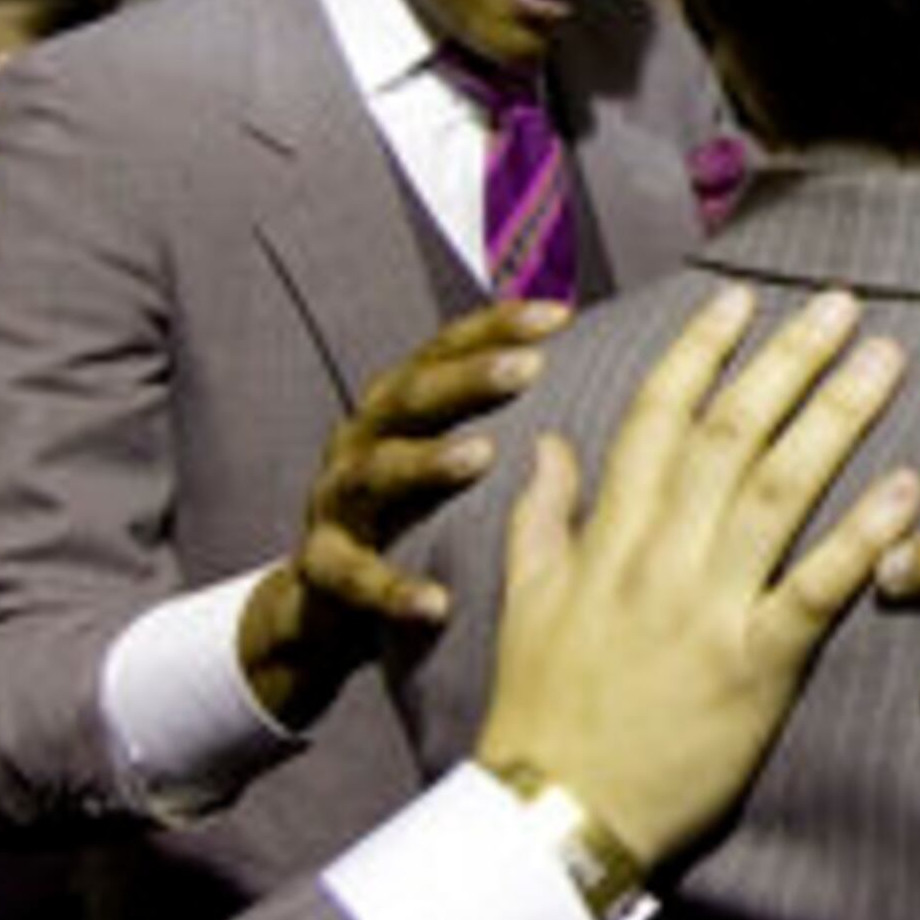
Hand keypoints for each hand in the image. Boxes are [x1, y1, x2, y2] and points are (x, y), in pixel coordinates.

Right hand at [240, 300, 571, 723]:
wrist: (324, 605)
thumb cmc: (409, 518)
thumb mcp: (447, 462)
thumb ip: (503, 424)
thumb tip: (598, 381)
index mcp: (397, 408)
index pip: (444, 351)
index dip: (497, 328)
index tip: (560, 315)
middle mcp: (362, 440)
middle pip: (411, 397)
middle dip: (468, 378)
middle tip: (529, 367)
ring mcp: (336, 502)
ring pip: (376, 472)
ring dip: (428, 462)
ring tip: (483, 455)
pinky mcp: (321, 567)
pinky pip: (353, 575)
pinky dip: (392, 588)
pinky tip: (437, 602)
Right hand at [473, 286, 916, 865]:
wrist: (554, 817)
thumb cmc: (539, 714)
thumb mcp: (524, 603)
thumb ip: (542, 518)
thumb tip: (551, 443)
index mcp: (606, 538)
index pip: (656, 419)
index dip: (700, 351)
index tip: (739, 298)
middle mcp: (659, 558)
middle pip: (731, 435)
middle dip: (788, 360)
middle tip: (844, 305)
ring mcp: (710, 610)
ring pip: (779, 491)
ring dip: (836, 416)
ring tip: (885, 361)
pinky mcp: (756, 668)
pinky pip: (818, 589)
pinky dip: (865, 534)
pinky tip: (910, 486)